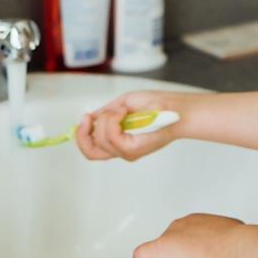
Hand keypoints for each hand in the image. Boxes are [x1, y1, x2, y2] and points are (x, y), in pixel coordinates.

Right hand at [75, 90, 192, 161]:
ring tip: (120, 110)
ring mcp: (128, 152)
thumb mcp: (124, 105)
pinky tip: (123, 112)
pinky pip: (111, 137)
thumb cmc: (156, 105)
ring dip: (104, 120)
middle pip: (90, 152)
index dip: (81, 136)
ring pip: (101, 141)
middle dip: (84, 133)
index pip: (92, 151)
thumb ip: (107, 113)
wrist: (176, 108)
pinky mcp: (134, 149)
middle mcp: (122, 151)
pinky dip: (112, 120)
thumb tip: (90, 118)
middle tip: (89, 117)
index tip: (85, 118)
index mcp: (119, 143)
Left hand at [133, 213, 243, 257]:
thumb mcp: (235, 234)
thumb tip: (238, 247)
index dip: (189, 247)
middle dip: (177, 254)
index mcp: (199, 220)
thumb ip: (228, 239)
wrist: (231, 249)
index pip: (187, 233)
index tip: (194, 256)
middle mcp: (183, 224)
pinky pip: (142, 254)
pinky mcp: (159, 249)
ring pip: (159, 248)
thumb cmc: (237, 243)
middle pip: (172, 240)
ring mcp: (170, 236)